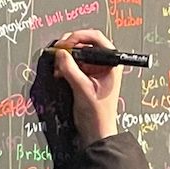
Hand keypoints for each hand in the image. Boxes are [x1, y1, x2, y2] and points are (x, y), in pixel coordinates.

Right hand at [53, 29, 121, 145]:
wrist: (96, 131)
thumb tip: (61, 53)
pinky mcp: (86, 76)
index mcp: (111, 63)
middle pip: (85, 43)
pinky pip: (73, 64)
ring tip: (58, 68)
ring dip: (65, 58)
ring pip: (77, 54)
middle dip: (70, 47)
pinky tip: (59, 73)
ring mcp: (95, 69)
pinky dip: (64, 66)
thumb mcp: (83, 89)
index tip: (66, 43)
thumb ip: (71, 69)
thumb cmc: (98, 114)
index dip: (79, 37)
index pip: (96, 38)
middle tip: (58, 53)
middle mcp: (104, 63)